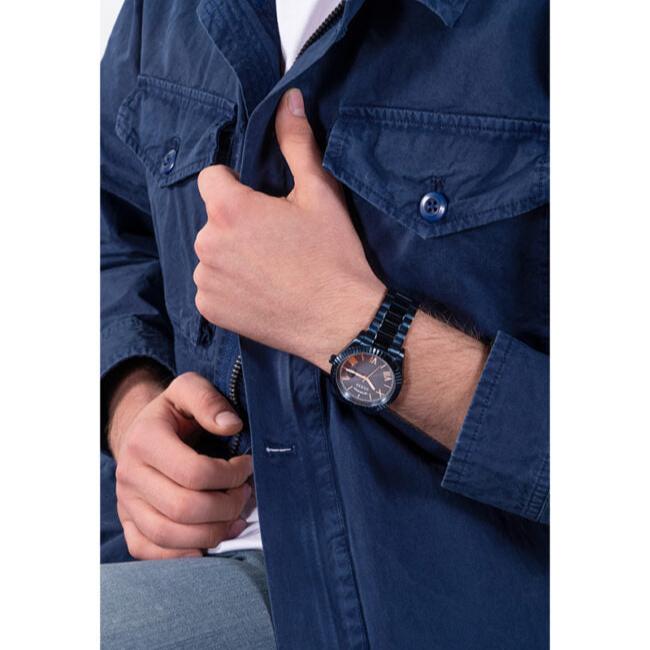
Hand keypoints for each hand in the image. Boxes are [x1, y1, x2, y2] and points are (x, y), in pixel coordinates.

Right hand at [111, 371, 253, 559]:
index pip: (194, 472)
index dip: (230, 475)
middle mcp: (129, 474)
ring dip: (211, 533)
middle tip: (245, 494)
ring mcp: (125, 502)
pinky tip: (209, 541)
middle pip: (183, 508)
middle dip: (226, 507)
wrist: (142, 430)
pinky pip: (148, 551)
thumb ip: (208, 400)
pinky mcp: (128, 522)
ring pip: (168, 535)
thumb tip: (232, 426)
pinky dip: (182, 554)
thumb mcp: (189, 389)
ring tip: (234, 517)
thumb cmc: (174, 412)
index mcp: (145, 439)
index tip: (248, 466)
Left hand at [194, 88, 385, 369]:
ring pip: (212, 254)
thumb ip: (297, 142)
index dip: (237, 187)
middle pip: (214, 219)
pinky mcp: (210, 309)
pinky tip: (261, 293)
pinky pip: (211, 286)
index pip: (211, 177)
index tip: (264, 205)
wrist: (341, 321)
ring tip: (271, 270)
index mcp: (229, 208)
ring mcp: (206, 280)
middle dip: (237, 223)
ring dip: (231, 256)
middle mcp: (207, 243)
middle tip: (276, 241)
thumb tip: (289, 98)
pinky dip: (230, 287)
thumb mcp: (320, 193)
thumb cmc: (333, 256)